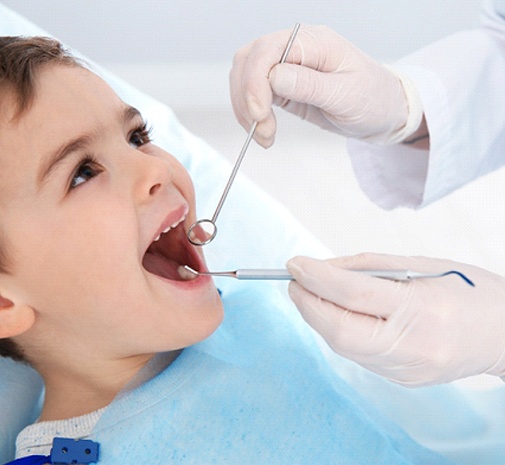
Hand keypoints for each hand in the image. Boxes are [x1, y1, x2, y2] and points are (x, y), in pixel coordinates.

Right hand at [230, 25, 421, 147]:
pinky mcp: (283, 86)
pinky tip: (263, 130)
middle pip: (249, 61)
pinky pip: (255, 94)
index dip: (255, 82)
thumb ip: (309, 85)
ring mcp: (287, 67)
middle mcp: (296, 49)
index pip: (268, 51)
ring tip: (264, 136)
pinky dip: (251, 113)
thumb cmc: (372, 99)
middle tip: (262, 130)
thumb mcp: (346, 95)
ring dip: (246, 109)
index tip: (259, 114)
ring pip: (246, 77)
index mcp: (314, 42)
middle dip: (247, 98)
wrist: (382, 112)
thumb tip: (274, 77)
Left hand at [286, 253, 504, 385]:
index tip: (294, 264)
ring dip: (320, 317)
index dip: (317, 278)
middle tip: (295, 281)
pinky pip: (358, 354)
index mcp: (424, 309)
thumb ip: (368, 266)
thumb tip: (322, 269)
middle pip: (340, 331)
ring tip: (312, 293)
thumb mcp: (421, 264)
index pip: (354, 293)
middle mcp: (414, 346)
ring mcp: (408, 370)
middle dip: (308, 304)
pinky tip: (337, 313)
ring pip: (344, 346)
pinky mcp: (402, 380)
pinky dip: (339, 331)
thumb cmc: (468, 290)